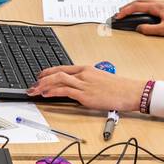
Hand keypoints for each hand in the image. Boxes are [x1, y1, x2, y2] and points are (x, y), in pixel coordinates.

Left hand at [28, 65, 145, 111]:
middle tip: (33, 85)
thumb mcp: (100, 80)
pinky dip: (53, 92)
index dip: (48, 72)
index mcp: (87, 69)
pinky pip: (65, 91)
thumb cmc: (119, 88)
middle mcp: (83, 74)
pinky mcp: (85, 95)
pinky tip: (46, 94)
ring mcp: (84, 84)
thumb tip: (76, 89)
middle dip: (42, 79)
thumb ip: (87, 82)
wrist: (131, 92)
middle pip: (57, 73)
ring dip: (44, 85)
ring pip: (58, 80)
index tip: (40, 76)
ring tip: (35, 91)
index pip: (63, 68)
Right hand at [112, 0, 163, 37]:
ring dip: (134, 5)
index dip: (126, 11)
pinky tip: (141, 11)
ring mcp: (163, 5)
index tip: (119, 16)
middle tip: (119, 12)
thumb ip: (149, 29)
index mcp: (158, 7)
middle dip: (127, 6)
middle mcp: (160, 4)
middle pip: (139, 1)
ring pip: (144, 1)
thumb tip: (139, 28)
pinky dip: (141, 6)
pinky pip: (150, 4)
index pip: (137, 6)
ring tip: (127, 11)